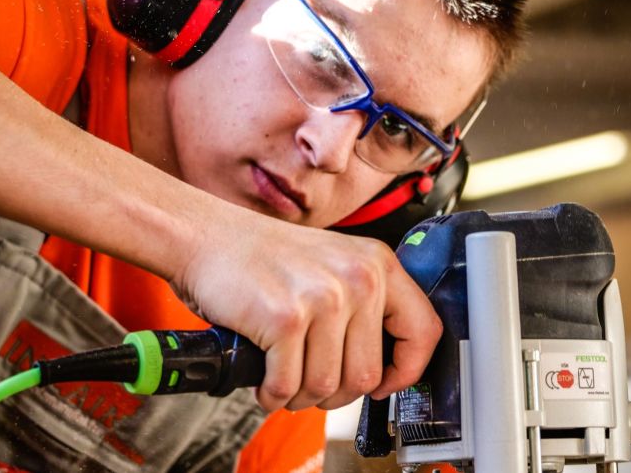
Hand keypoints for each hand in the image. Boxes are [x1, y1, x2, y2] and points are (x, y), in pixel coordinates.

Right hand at [169, 210, 442, 411]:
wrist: (206, 236)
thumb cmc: (265, 257)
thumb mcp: (334, 265)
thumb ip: (367, 304)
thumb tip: (386, 368)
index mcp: (378, 264)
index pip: (424, 331)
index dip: (407, 370)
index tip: (385, 383)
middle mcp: (358, 278)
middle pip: (367, 375)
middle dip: (336, 393)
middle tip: (310, 383)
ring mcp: (323, 298)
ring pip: (327, 386)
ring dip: (300, 395)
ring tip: (284, 377)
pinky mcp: (285, 319)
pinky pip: (289, 385)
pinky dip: (272, 393)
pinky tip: (264, 377)